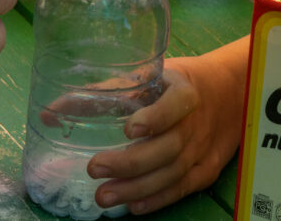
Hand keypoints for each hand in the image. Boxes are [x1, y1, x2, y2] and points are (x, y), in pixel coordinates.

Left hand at [87, 53, 245, 213]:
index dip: (156, 117)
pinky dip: (158, 199)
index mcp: (185, 90)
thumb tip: (48, 113)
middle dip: (132, 161)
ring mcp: (202, 149)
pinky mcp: (206, 170)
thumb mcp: (152, 74)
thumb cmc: (178, 82)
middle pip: (168, 147)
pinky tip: (133, 206)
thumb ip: (106, 91)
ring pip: (172, 173)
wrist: (231, 94)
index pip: (176, 104)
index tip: (130, 129)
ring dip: (137, 187)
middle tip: (95, 168)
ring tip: (104, 196)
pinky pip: (183, 188)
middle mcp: (196, 122)